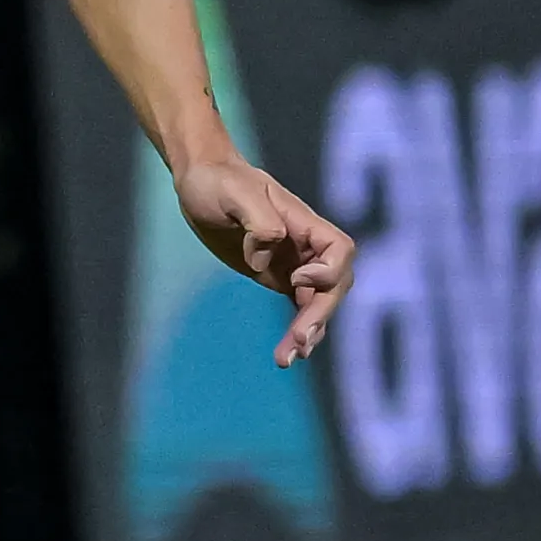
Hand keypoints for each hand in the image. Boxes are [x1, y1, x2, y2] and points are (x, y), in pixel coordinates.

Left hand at [170, 154, 352, 365]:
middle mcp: (305, 245)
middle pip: (334, 285)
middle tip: (298, 343)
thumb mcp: (234, 193)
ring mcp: (294, 263)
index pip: (340, 250)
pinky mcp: (278, 277)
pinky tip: (287, 355)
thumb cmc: (217, 181)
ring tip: (286, 359)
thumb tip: (268, 250)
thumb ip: (259, 219)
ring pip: (319, 303)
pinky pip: (300, 308)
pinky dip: (297, 331)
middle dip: (320, 314)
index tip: (295, 279)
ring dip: (309, 332)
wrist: (201, 181)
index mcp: (303, 222)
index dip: (328, 271)